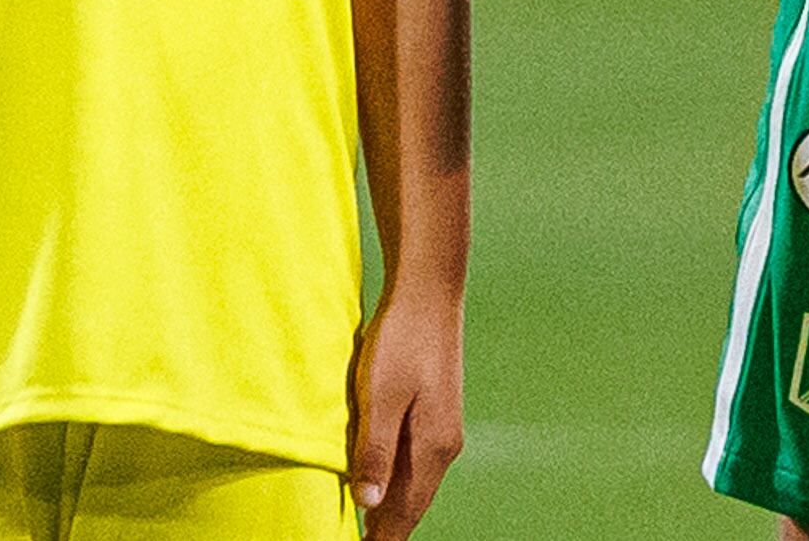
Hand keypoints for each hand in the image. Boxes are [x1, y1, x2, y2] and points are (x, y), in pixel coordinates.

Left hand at [345, 281, 463, 540]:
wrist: (429, 292)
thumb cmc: (401, 340)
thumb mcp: (379, 395)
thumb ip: (374, 450)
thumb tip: (367, 505)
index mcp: (432, 448)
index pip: (405, 511)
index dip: (383, 537)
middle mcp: (443, 446)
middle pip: (412, 502)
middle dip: (387, 527)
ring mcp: (441, 428)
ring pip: (414, 481)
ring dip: (391, 504)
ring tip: (365, 524)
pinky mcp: (433, 411)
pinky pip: (414, 460)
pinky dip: (396, 477)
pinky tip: (380, 478)